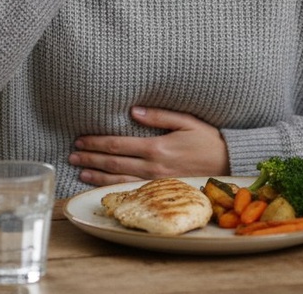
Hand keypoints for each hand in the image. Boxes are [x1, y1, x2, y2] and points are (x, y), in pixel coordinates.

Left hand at [69, 106, 229, 186]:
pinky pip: (131, 191)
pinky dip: (112, 188)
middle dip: (90, 158)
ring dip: (96, 175)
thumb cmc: (209, 141)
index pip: (118, 145)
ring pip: (118, 179)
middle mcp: (153, 167)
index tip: (81, 139)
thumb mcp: (188, 121)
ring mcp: (156, 182)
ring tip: (79, 170)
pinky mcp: (161, 192)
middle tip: (72, 154)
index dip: (96, 142)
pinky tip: (100, 185)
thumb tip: (133, 111)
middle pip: (113, 163)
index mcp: (157, 147)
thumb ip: (160, 115)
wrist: (230, 166)